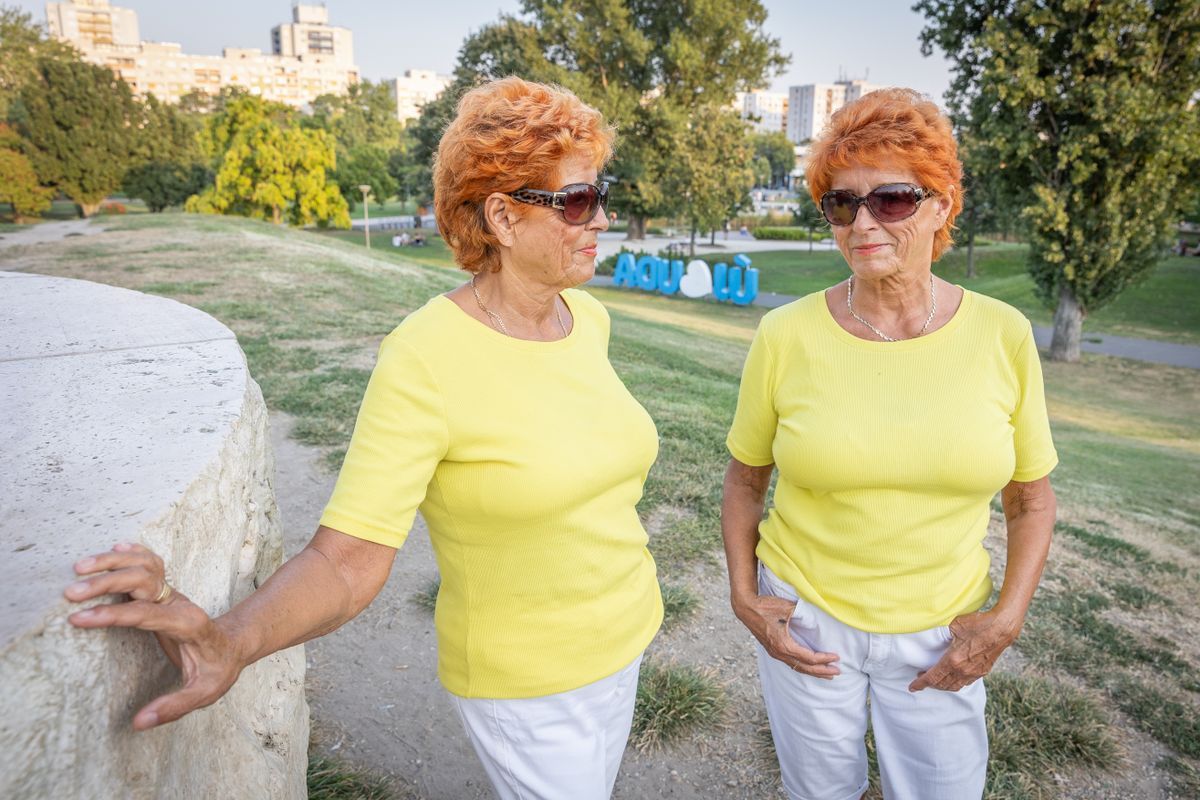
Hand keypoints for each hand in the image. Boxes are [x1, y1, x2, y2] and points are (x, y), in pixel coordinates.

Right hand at [64, 542, 244, 729]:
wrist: (235, 644)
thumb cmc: (219, 669)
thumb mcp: (204, 693)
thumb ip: (173, 707)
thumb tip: (139, 723)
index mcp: (187, 624)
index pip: (144, 614)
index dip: (111, 615)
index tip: (79, 618)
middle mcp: (179, 603)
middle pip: (143, 580)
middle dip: (106, 582)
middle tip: (71, 592)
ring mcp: (173, 594)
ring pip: (145, 565)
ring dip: (114, 562)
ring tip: (79, 567)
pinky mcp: (166, 591)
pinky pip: (150, 564)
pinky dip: (132, 554)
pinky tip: (114, 548)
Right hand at [733, 593, 839, 678]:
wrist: (745, 608)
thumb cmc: (765, 606)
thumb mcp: (787, 607)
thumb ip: (802, 613)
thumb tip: (816, 618)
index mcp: (784, 645)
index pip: (809, 658)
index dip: (824, 659)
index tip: (836, 657)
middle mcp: (779, 653)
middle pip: (805, 668)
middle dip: (822, 671)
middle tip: (837, 673)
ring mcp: (775, 653)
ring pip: (797, 667)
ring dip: (813, 671)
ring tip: (826, 674)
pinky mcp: (772, 650)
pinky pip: (790, 663)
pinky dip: (802, 667)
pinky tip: (808, 666)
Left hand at [908, 608, 1019, 691]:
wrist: (1003, 628)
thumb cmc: (979, 624)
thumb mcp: (954, 626)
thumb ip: (942, 634)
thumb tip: (934, 636)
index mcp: (953, 660)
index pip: (933, 677)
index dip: (921, 683)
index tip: (912, 687)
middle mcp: (963, 670)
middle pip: (942, 684)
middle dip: (930, 683)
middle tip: (921, 678)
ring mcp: (974, 672)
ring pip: (954, 686)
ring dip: (942, 685)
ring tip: (934, 678)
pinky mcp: (983, 671)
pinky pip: (965, 682)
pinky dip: (954, 682)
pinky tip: (951, 677)